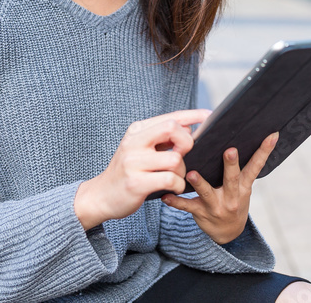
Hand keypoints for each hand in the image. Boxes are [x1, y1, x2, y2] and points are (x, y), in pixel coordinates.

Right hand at [74, 109, 210, 229]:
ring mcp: (133, 163)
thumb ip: (161, 138)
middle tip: (183, 156)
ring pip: (175, 159)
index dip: (192, 115)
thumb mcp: (139, 149)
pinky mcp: (136, 183)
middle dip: (187, 142)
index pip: (170, 117)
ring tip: (175, 178)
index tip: (209, 115)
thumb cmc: (128, 172)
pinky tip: (172, 188)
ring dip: (182, 172)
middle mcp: (134, 142)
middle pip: (173, 128)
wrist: (101, 196)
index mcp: (137, 131)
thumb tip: (189, 127)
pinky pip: (170, 180)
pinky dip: (178, 185)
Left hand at [161, 131, 278, 244]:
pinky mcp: (201, 213)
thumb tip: (237, 136)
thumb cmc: (234, 200)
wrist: (228, 233)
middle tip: (230, 150)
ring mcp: (216, 206)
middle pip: (232, 179)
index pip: (256, 167)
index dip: (264, 151)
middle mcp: (232, 196)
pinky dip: (175, 202)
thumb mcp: (243, 187)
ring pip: (206, 193)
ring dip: (199, 182)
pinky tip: (165, 196)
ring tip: (191, 173)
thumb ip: (240, 168)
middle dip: (231, 165)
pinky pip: (186, 207)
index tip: (271, 135)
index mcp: (243, 187)